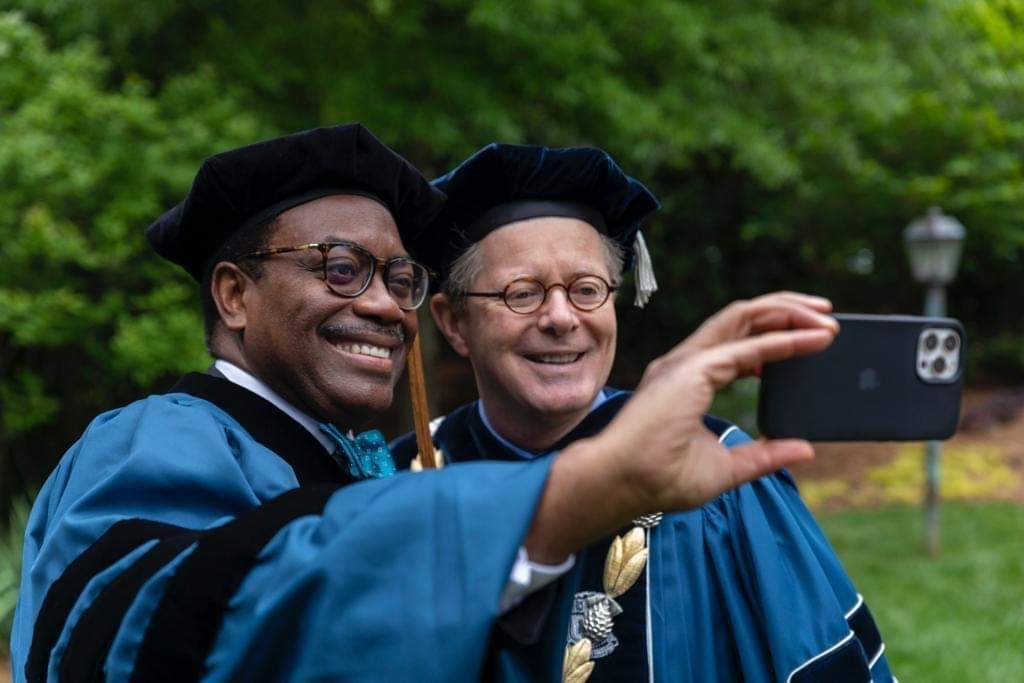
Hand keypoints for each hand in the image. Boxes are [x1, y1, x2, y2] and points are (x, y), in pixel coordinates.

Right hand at [524, 294, 836, 562]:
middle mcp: (686, 362)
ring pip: (744, 316)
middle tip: (828, 315)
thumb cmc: (656, 479)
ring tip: (826, 318)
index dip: (775, 335)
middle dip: (786, 310)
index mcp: (688, 379)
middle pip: (742, 318)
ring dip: (788, 313)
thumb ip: (761, 455)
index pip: (737, 341)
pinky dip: (784, 340)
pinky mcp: (692, 370)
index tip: (810, 339)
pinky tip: (813, 340)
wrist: (619, 484)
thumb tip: (802, 448)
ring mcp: (686, 362)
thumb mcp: (724, 469)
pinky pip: (748, 347)